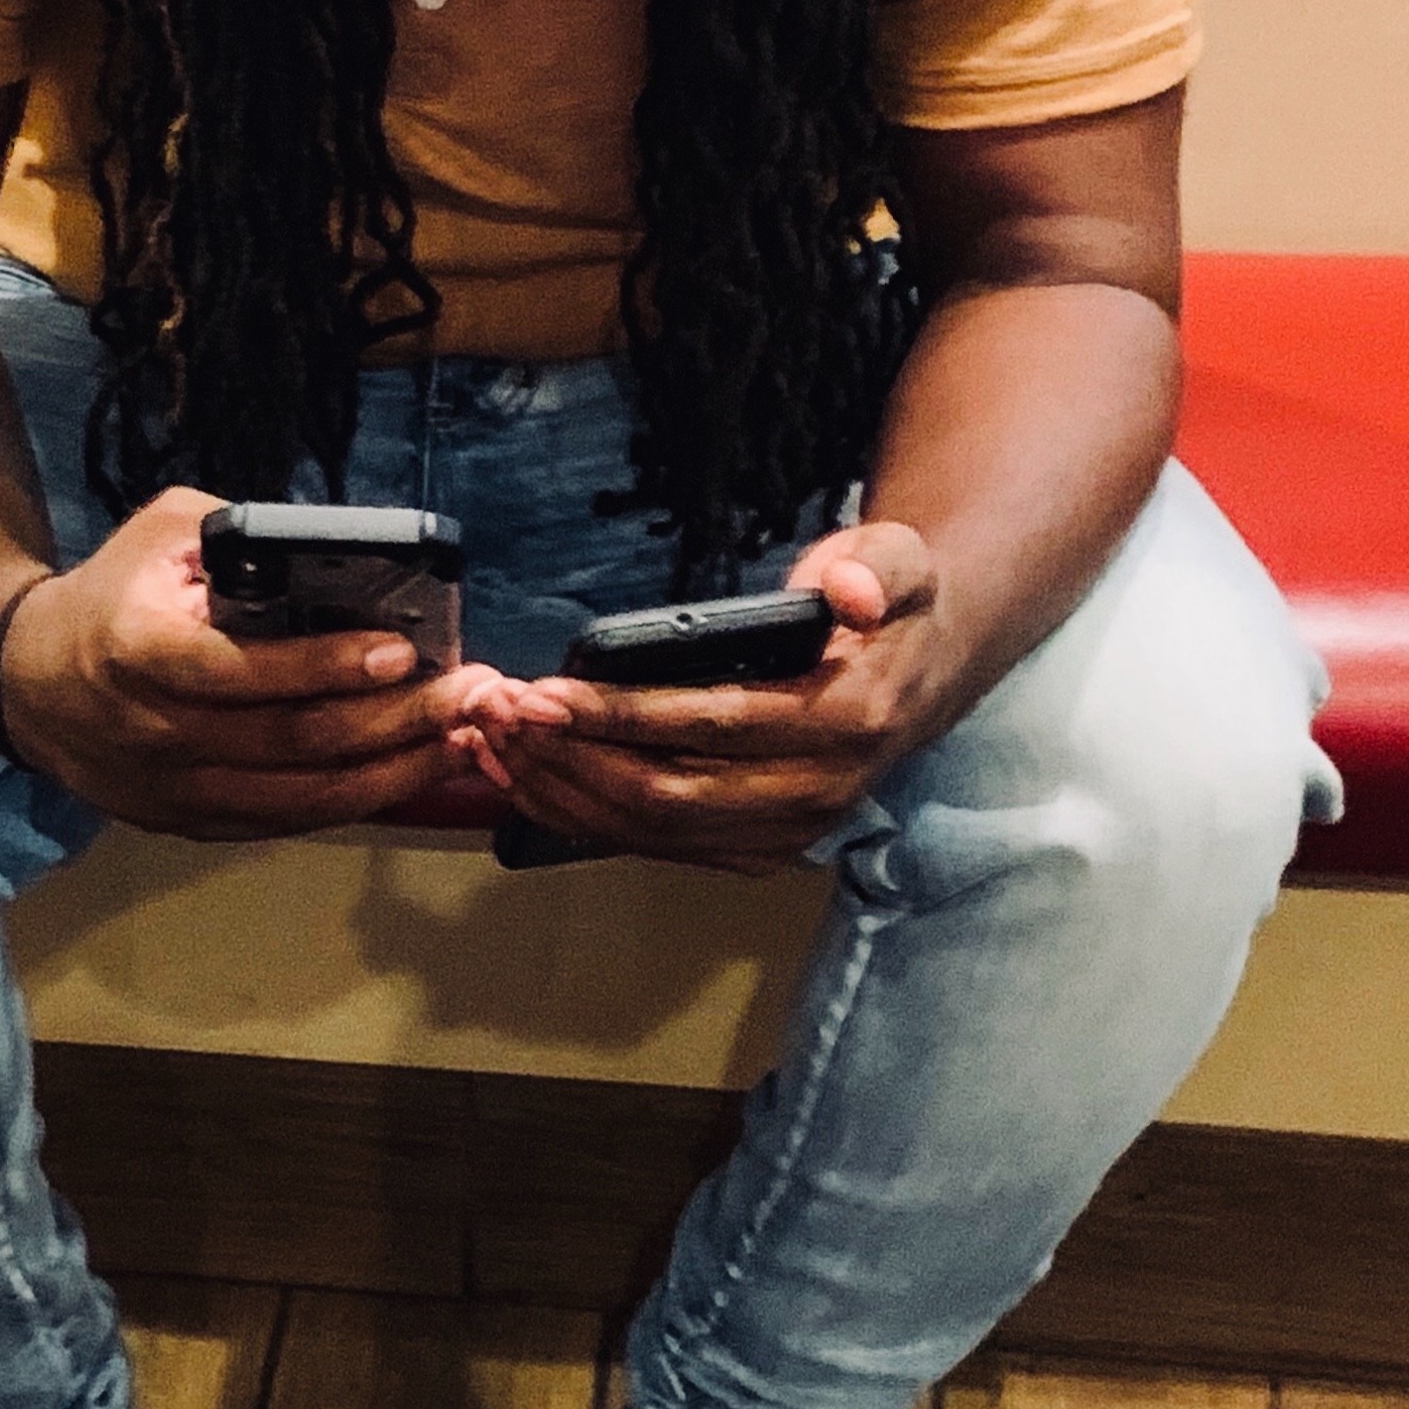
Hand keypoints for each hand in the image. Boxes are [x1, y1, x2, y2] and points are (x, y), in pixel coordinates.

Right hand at [0, 487, 501, 838]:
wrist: (29, 684)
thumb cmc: (113, 594)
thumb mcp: (160, 533)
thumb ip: (240, 533)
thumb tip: (339, 547)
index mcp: (139, 652)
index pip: (241, 671)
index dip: (325, 665)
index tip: (401, 649)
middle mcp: (155, 732)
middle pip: (291, 741)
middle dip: (393, 721)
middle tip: (468, 696)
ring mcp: (173, 790)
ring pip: (302, 796)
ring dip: (394, 771)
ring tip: (462, 739)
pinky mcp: (190, 824)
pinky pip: (289, 821)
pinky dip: (357, 800)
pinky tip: (412, 772)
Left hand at [460, 523, 961, 874]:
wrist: (919, 673)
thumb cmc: (888, 607)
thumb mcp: (899, 560)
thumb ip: (876, 568)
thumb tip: (848, 591)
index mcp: (846, 723)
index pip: (716, 726)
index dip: (623, 714)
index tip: (546, 690)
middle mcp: (815, 795)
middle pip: (667, 795)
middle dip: (569, 757)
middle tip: (497, 712)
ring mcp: (783, 833)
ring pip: (649, 830)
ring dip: (559, 789)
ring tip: (489, 738)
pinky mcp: (751, 848)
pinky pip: (650, 842)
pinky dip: (576, 813)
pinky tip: (518, 775)